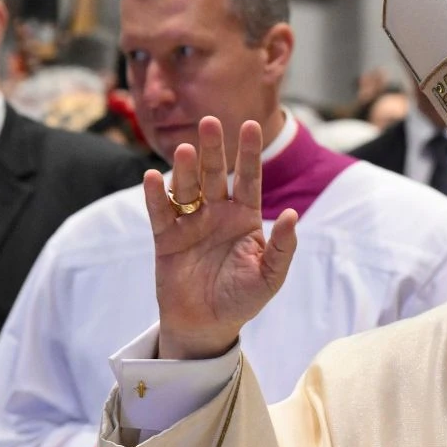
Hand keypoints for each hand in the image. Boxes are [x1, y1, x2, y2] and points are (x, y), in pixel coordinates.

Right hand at [147, 117, 298, 359]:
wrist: (207, 325)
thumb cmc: (242, 299)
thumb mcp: (270, 276)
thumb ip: (282, 247)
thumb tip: (294, 215)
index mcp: (245, 218)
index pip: (249, 179)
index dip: (249, 153)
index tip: (250, 124)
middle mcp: (217, 214)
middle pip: (216, 175)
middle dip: (214, 149)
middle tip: (210, 121)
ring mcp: (190, 223)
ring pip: (187, 189)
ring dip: (185, 169)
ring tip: (186, 150)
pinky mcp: (166, 238)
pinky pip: (160, 213)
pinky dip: (155, 196)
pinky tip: (152, 178)